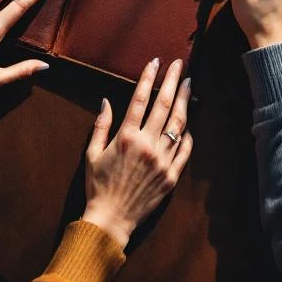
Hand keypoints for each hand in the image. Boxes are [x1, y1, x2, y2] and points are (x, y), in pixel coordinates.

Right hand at [82, 58, 192, 248]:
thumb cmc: (98, 185)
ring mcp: (162, 160)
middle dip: (173, 81)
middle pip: (164, 105)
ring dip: (185, 101)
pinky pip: (185, 150)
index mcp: (126, 137)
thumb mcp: (92, 153)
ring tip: (190, 85)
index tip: (155, 62)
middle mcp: (147, 145)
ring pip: (179, 124)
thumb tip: (106, 100)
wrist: (111, 219)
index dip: (148, 77)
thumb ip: (101, 125)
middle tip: (180, 65)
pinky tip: (189, 122)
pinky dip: (188, 134)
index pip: (140, 99)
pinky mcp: (171, 175)